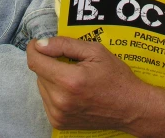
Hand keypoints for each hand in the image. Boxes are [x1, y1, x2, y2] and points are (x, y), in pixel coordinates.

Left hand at [26, 36, 149, 132]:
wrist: (131, 107)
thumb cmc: (116, 77)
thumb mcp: (95, 51)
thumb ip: (65, 45)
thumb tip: (40, 44)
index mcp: (69, 80)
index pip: (35, 61)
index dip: (34, 48)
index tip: (38, 43)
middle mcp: (61, 100)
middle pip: (38, 73)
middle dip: (48, 62)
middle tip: (67, 60)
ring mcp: (59, 114)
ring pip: (41, 86)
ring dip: (51, 77)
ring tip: (72, 76)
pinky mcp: (59, 122)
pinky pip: (46, 100)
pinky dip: (54, 91)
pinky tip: (71, 89)